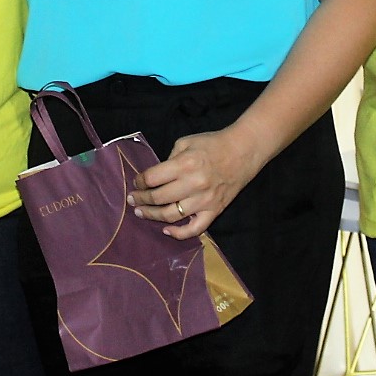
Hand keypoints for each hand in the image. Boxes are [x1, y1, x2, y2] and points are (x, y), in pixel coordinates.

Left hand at [125, 124, 267, 239]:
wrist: (243, 151)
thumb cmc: (213, 144)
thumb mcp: (186, 142)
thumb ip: (169, 158)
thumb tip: (157, 176)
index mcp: (185, 164)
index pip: (153, 178)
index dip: (140, 181)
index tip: (136, 182)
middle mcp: (194, 184)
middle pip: (158, 198)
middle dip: (141, 199)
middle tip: (132, 199)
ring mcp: (205, 200)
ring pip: (172, 215)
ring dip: (153, 216)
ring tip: (141, 213)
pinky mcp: (214, 211)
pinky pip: (195, 229)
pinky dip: (179, 233)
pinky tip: (167, 230)